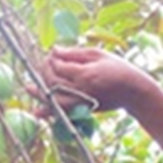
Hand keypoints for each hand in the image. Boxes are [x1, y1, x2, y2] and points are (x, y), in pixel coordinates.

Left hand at [35, 47, 154, 115]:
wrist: (133, 92)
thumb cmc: (118, 68)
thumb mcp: (98, 54)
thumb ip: (75, 53)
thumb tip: (54, 50)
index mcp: (85, 74)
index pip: (59, 66)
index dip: (52, 58)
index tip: (52, 53)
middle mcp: (81, 90)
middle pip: (53, 81)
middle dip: (45, 71)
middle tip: (45, 63)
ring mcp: (81, 102)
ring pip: (54, 99)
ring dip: (40, 93)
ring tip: (28, 88)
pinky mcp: (83, 110)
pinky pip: (61, 112)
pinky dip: (49, 112)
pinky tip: (37, 111)